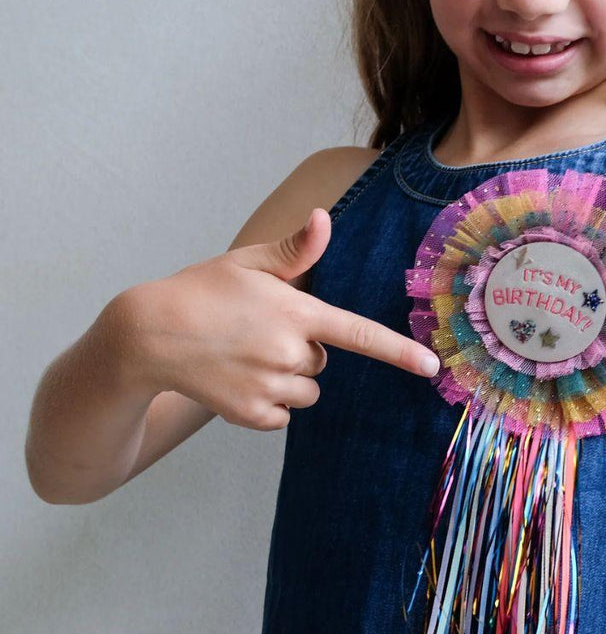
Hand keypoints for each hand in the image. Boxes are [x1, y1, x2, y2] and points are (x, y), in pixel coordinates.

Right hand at [123, 208, 439, 430]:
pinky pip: (282, 416)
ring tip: (246, 356)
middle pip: (323, 361)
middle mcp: (288, 352)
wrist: (146, 335)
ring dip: (287, 378)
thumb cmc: (201, 290)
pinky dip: (268, 404)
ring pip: (306, 390)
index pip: (360, 334)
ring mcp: (268, 386)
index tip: (431, 367)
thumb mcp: (248, 262)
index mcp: (296, 312)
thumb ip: (294, 250)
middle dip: (301, 349)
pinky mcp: (250, 415)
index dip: (399, 352)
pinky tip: (237, 379)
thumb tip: (325, 217)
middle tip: (259, 332)